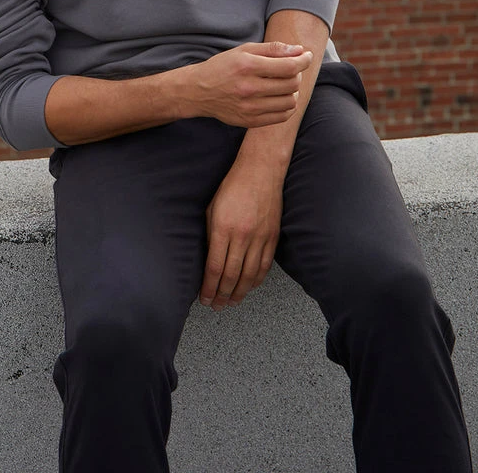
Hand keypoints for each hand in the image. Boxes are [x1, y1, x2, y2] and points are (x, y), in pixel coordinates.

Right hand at [175, 42, 312, 128]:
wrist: (198, 91)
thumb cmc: (223, 66)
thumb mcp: (244, 50)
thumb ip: (273, 49)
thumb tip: (300, 51)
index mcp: (248, 66)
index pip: (289, 67)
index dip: (303, 60)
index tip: (307, 56)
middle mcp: (249, 88)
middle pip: (292, 84)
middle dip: (297, 74)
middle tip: (290, 69)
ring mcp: (249, 107)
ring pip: (290, 101)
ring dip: (293, 91)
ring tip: (283, 84)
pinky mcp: (250, 121)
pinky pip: (282, 116)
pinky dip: (287, 106)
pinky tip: (279, 97)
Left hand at [199, 160, 283, 310]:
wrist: (260, 171)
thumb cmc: (232, 186)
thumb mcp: (212, 209)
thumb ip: (210, 236)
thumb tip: (209, 260)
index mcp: (223, 228)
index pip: (215, 268)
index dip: (209, 287)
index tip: (204, 298)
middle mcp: (242, 236)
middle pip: (231, 276)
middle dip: (222, 295)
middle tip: (216, 306)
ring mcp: (260, 238)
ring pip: (249, 275)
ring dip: (239, 293)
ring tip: (231, 303)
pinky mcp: (272, 237)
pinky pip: (264, 266)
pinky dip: (256, 280)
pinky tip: (249, 287)